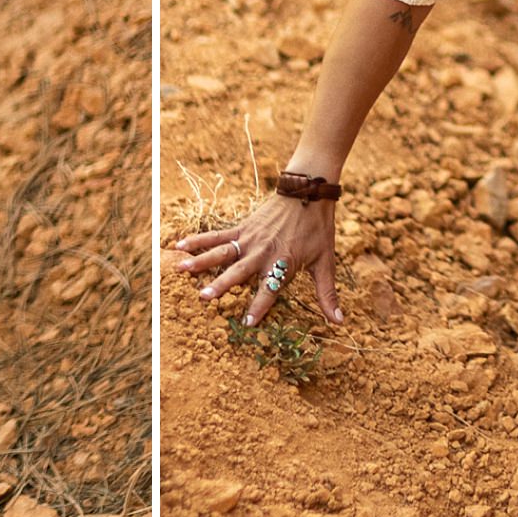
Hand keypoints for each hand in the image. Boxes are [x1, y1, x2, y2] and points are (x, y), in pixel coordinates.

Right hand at [174, 192, 342, 327]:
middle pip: (239, 271)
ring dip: (201, 260)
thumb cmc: (318, 230)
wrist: (309, 193)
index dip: (259, 307)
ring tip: (182, 269)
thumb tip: (338, 323)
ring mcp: (249, 239)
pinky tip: (179, 245)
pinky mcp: (242, 228)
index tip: (247, 323)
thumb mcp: (325, 263)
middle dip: (221, 284)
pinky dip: (198, 239)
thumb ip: (327, 295)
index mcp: (283, 263)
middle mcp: (263, 252)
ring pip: (222, 252)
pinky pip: (217, 235)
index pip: (270, 290)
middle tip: (204, 297)